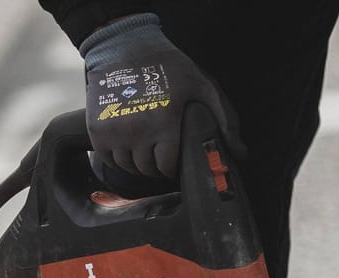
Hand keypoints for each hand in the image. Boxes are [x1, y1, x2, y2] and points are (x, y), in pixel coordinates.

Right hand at [79, 14, 239, 177]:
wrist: (125, 47)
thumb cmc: (167, 65)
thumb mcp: (202, 86)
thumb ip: (225, 119)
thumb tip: (240, 153)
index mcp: (164, 123)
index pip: (167, 166)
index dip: (173, 166)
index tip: (174, 160)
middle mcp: (137, 132)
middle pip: (147, 169)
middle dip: (156, 166)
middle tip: (160, 155)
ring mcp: (115, 132)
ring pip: (127, 166)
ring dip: (137, 163)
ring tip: (145, 150)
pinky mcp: (98, 130)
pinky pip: (108, 159)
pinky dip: (117, 158)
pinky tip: (127, 146)